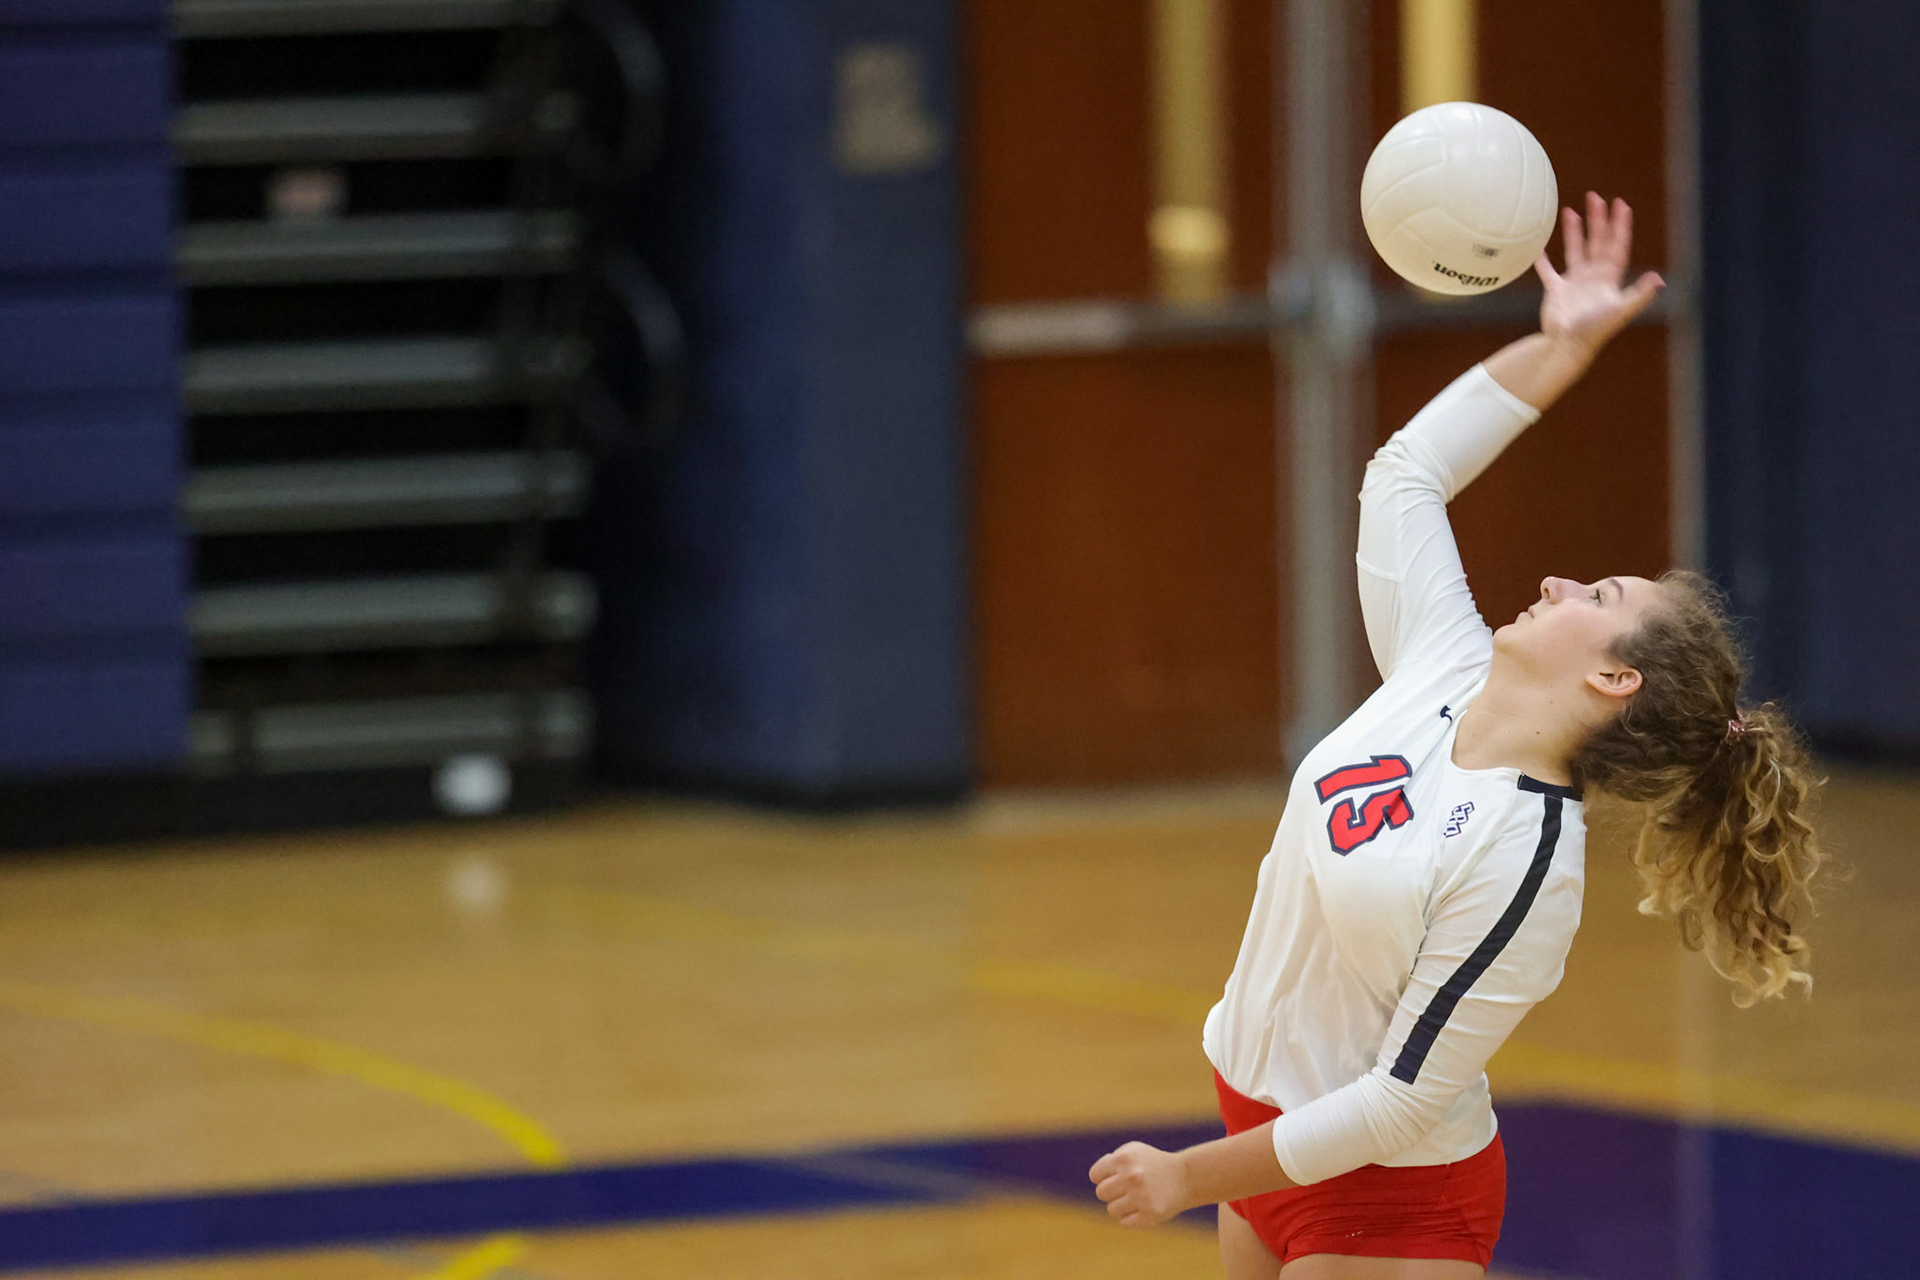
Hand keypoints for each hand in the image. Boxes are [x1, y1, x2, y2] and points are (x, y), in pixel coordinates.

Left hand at [1089, 1141, 1194, 1227]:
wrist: (1185, 1177)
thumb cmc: (1153, 1163)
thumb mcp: (1133, 1151)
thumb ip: (1110, 1160)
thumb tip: (1096, 1177)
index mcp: (1125, 1159)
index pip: (1095, 1175)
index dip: (1103, 1177)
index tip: (1115, 1177)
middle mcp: (1132, 1176)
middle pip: (1101, 1193)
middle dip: (1111, 1192)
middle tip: (1126, 1189)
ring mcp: (1141, 1197)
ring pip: (1112, 1209)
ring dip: (1121, 1206)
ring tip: (1137, 1198)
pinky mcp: (1150, 1215)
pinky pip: (1125, 1223)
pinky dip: (1131, 1218)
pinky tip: (1143, 1208)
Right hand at [1534, 191, 1664, 357]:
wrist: (1568, 347)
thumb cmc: (1595, 330)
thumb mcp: (1620, 310)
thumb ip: (1639, 294)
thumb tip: (1659, 279)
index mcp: (1609, 278)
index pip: (1617, 246)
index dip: (1620, 226)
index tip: (1622, 205)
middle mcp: (1594, 277)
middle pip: (1597, 242)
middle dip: (1598, 220)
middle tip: (1595, 197)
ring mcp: (1575, 283)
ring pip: (1575, 251)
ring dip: (1574, 232)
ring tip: (1571, 211)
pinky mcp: (1557, 292)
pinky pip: (1549, 272)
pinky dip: (1544, 262)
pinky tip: (1538, 249)